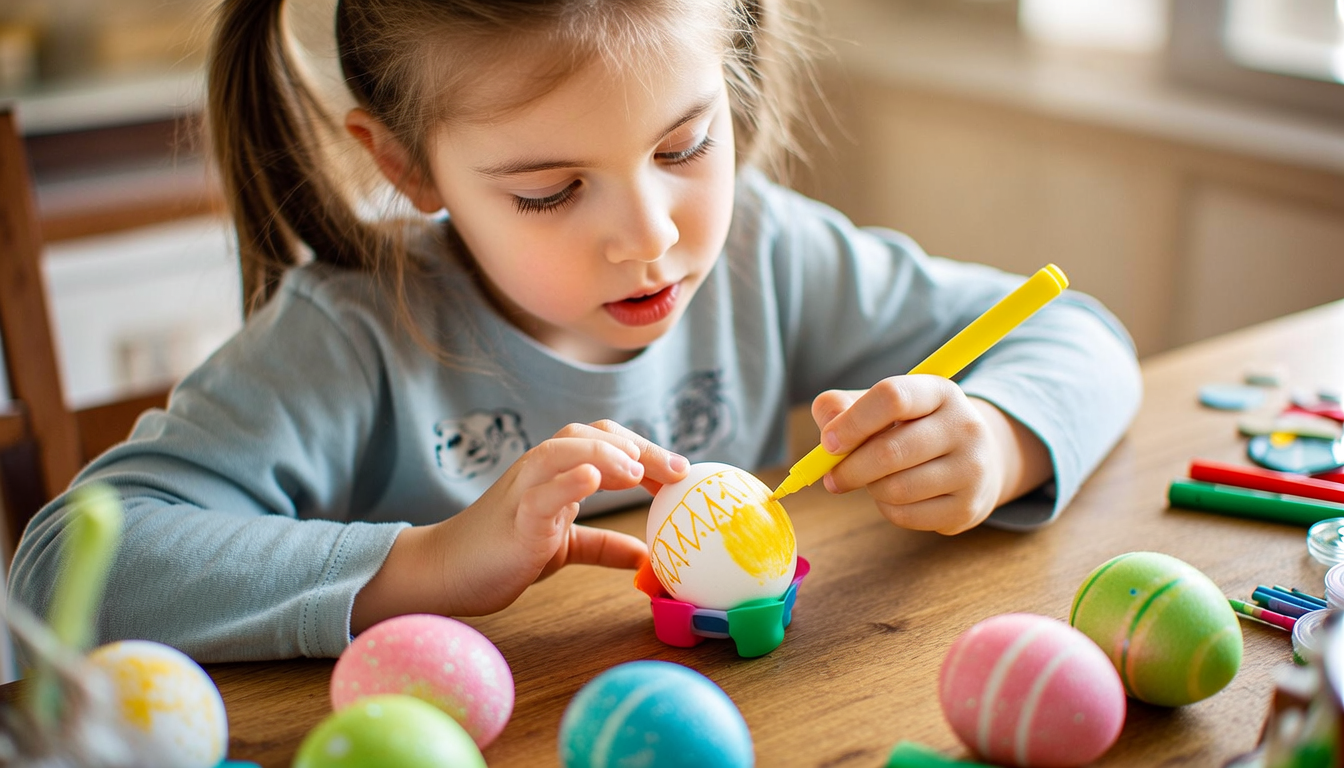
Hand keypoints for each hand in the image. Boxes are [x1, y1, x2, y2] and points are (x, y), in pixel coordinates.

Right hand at [351, 420, 688, 630]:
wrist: (445, 573)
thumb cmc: (502, 553)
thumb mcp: (563, 547)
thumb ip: (602, 545)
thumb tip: (646, 555)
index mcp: (556, 473)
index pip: (606, 441)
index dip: (645, 449)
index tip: (682, 473)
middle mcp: (540, 471)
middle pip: (590, 435)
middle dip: (638, 446)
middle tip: (676, 471)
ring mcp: (524, 492)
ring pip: (562, 451)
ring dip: (604, 454)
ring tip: (638, 470)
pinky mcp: (514, 521)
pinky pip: (540, 493)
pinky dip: (568, 480)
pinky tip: (593, 479)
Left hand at [811, 375, 1048, 534]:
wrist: (976, 460)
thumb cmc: (912, 428)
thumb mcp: (882, 406)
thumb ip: (843, 407)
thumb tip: (828, 430)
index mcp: (940, 391)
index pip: (892, 397)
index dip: (852, 422)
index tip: (828, 443)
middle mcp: (964, 426)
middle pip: (889, 451)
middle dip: (849, 468)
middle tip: (833, 476)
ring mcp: (971, 468)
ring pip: (895, 488)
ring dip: (870, 488)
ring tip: (874, 480)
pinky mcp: (968, 507)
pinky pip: (906, 515)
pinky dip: (886, 509)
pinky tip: (895, 496)